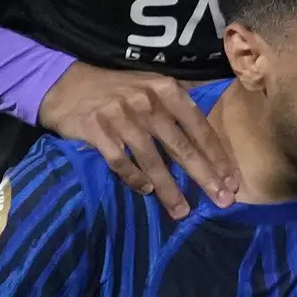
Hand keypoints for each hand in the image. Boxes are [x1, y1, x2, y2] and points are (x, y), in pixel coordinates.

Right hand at [40, 63, 231, 217]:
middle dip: (204, 177)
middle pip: (181, 147)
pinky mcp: (96, 130)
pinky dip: (133, 178)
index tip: (232, 181)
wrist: (64, 84)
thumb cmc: (117, 90)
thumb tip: (215, 131)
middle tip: (222, 201)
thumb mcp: (152, 85)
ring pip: (152, 160)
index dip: (217, 157)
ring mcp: (120, 116)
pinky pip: (119, 161)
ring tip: (182, 211)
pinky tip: (145, 192)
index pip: (199, 128)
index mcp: (166, 90)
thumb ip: (180, 105)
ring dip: (169, 189)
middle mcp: (146, 102)